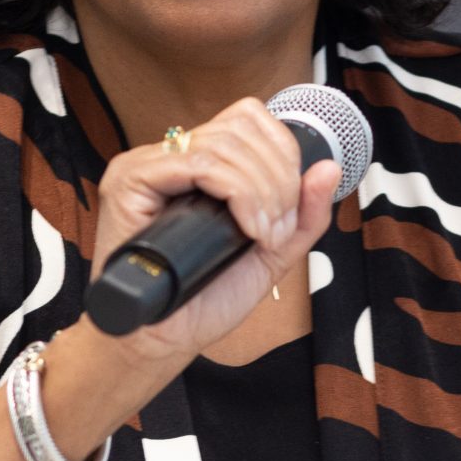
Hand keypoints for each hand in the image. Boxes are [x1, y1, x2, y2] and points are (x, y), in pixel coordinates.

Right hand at [85, 98, 340, 361]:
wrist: (163, 340)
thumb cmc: (205, 299)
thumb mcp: (271, 253)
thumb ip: (303, 214)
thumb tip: (330, 167)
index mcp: (198, 162)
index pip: (249, 119)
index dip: (283, 154)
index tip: (287, 211)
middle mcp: (170, 156)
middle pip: (241, 127)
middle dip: (278, 178)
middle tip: (276, 230)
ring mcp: (147, 164)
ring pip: (224, 143)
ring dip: (262, 191)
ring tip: (262, 236)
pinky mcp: (130, 179)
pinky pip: (199, 163)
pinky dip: (238, 194)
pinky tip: (246, 230)